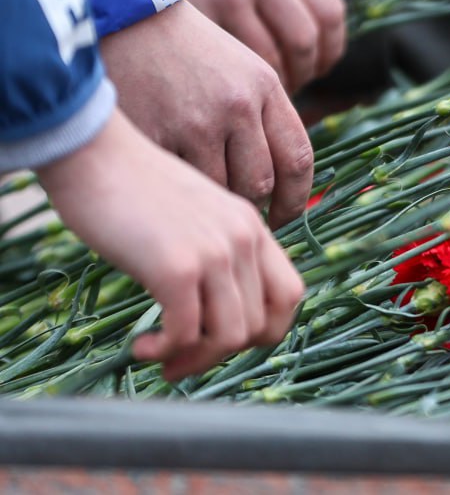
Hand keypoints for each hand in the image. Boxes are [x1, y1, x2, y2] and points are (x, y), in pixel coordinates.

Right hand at [38, 109, 304, 380]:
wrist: (94, 153)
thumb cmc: (130, 188)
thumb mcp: (193, 216)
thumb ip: (213, 251)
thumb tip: (210, 312)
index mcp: (252, 226)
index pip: (290, 295)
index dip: (264, 330)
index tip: (223, 341)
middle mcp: (244, 239)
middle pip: (263, 325)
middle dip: (222, 354)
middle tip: (182, 360)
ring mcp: (215, 252)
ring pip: (231, 337)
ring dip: (196, 360)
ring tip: (162, 355)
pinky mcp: (178, 267)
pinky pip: (188, 334)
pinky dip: (166, 351)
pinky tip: (142, 345)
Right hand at [100, 0, 311, 227]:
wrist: (126, 18)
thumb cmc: (184, 50)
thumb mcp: (239, 68)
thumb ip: (262, 116)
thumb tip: (279, 179)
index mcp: (265, 86)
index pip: (298, 158)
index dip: (296, 198)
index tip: (286, 217)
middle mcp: (238, 104)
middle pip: (261, 182)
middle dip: (252, 202)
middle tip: (235, 207)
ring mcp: (197, 121)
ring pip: (221, 189)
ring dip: (214, 198)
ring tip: (199, 190)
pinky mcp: (157, 133)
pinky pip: (180, 183)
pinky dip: (179, 189)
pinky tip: (170, 180)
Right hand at [140, 0, 346, 91]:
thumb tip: (314, 36)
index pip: (329, 12)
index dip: (332, 47)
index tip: (322, 64)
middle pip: (306, 39)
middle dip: (307, 71)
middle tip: (295, 83)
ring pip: (273, 58)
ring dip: (276, 84)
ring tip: (266, 92)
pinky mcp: (197, 14)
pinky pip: (234, 63)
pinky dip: (243, 84)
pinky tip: (238, 88)